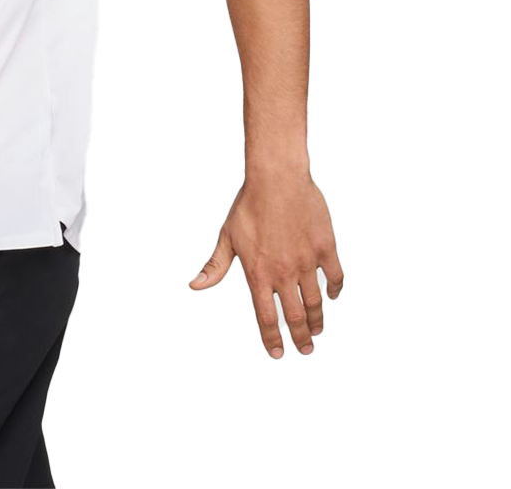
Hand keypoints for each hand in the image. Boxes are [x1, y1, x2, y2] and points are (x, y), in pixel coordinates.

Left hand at [188, 172, 343, 359]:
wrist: (276, 178)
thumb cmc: (249, 205)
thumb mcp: (227, 237)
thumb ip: (215, 266)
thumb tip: (195, 286)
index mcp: (258, 273)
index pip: (265, 317)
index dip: (272, 339)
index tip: (277, 354)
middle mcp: (284, 273)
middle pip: (294, 317)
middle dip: (299, 338)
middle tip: (304, 349)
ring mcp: (307, 262)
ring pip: (315, 302)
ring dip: (316, 320)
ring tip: (317, 331)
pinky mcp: (325, 248)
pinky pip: (336, 277)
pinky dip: (336, 291)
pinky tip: (333, 296)